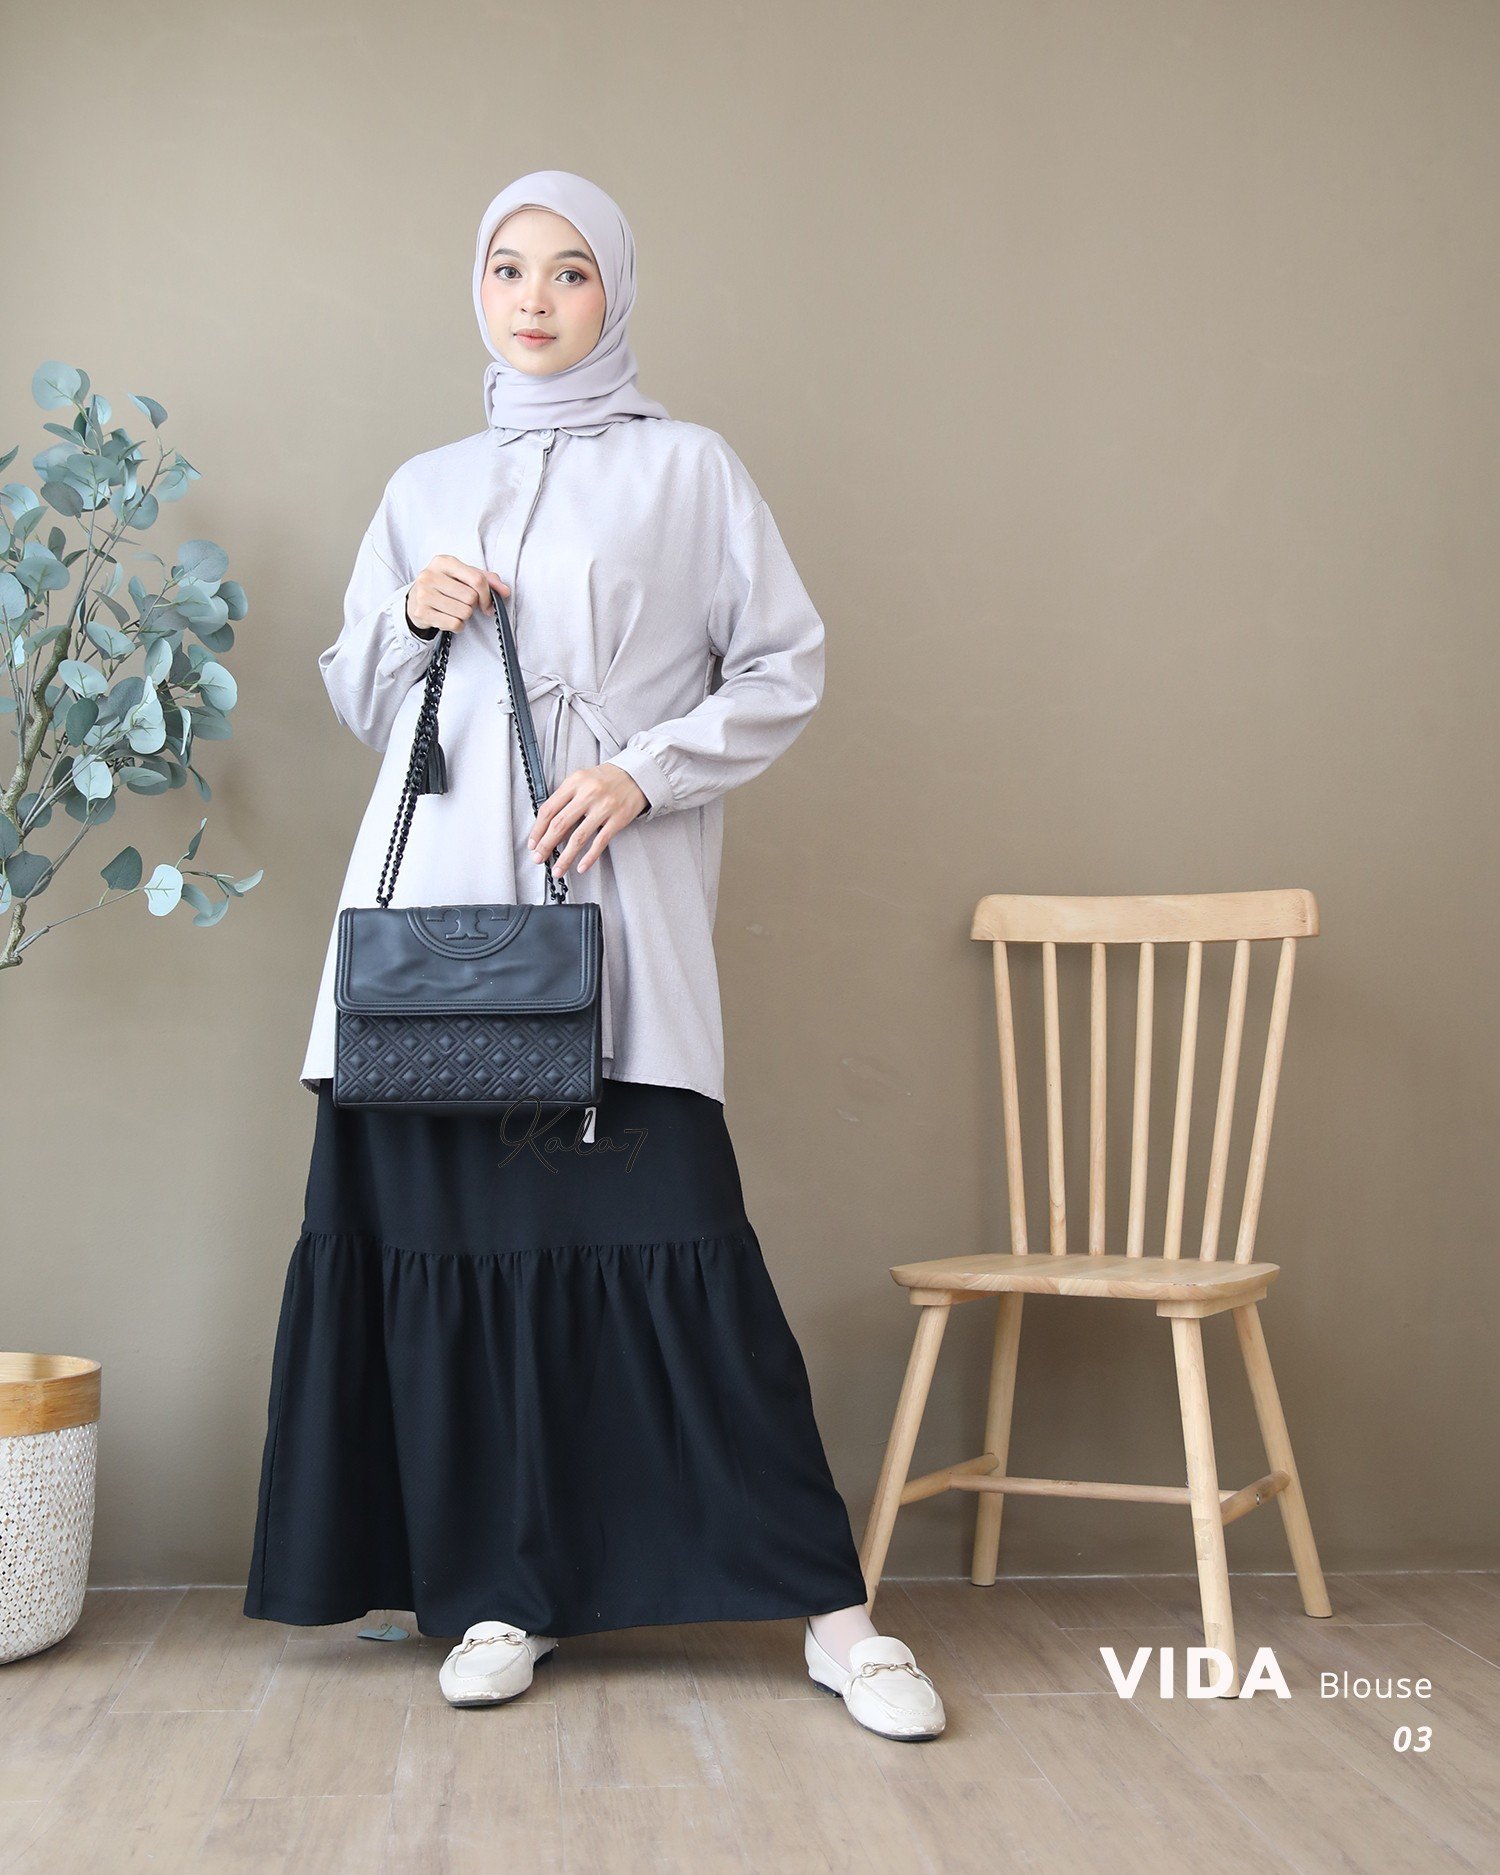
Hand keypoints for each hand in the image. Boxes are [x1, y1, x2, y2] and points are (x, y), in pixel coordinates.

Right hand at [406, 557, 510, 635]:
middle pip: (471, 598)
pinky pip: (454, 624)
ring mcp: (424, 594)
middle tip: (463, 604)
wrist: (415, 600)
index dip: (487, 594)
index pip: (477, 579)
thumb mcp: (463, 576)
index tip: (486, 603)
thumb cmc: (444, 586)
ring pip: (464, 612)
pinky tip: (448, 618)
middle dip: (473, 605)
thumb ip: (487, 580)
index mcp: (443, 562)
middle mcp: (430, 575)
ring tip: (454, 610)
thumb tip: (505, 591)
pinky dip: (457, 626)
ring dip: (464, 616)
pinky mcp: (422, 612)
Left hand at [528, 762, 650, 876]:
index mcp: (574, 782)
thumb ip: (565, 800)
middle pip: (560, 824)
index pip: (549, 809)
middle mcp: (588, 794)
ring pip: (579, 837)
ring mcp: (604, 807)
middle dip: (546, 845)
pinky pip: (600, 841)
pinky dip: (590, 857)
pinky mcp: (618, 819)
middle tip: (539, 858)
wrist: (636, 775)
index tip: (533, 844)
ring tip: (558, 869)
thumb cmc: (605, 779)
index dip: (538, 830)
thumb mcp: (581, 780)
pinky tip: (581, 867)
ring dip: (565, 857)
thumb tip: (549, 829)